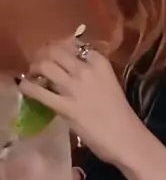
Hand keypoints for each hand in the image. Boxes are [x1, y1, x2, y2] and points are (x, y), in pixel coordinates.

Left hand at [18, 36, 141, 166]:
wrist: (125, 136)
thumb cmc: (120, 112)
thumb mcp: (109, 82)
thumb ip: (92, 72)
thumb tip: (71, 69)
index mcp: (100, 62)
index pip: (73, 44)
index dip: (60, 47)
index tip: (56, 54)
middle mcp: (86, 69)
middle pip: (56, 50)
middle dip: (44, 54)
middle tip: (40, 63)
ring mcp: (74, 87)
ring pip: (45, 65)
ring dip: (35, 68)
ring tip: (34, 74)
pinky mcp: (65, 106)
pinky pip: (38, 91)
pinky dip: (28, 87)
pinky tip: (26, 88)